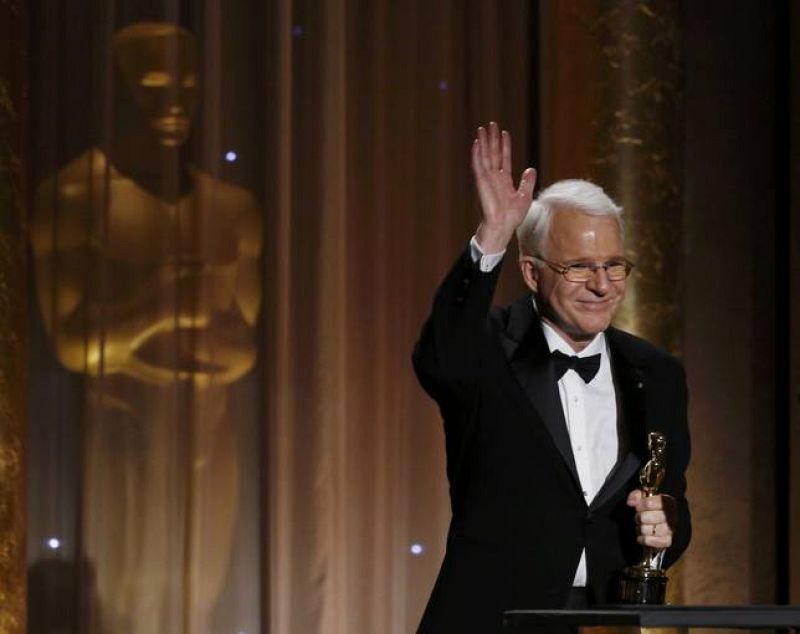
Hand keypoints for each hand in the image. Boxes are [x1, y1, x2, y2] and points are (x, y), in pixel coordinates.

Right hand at [472, 122, 536, 252]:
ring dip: (484, 142)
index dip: (505, 145)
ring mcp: (487, 179)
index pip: (504, 158)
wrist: (503, 225)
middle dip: (493, 139)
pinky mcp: (481, 182)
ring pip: (485, 156)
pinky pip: (478, 165)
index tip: (504, 133)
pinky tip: (477, 143)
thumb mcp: (525, 196)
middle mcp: (494, 177)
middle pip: (493, 153)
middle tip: (491, 124)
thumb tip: (531, 168)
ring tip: (482, 128)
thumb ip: (527, 182)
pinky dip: (476, 154)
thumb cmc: (512, 216)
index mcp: (504, 180)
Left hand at [627, 490, 676, 549]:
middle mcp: (671, 516)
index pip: (655, 502)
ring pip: (649, 530)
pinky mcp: (666, 541)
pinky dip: (644, 539)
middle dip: (640, 517)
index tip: (637, 507)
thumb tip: (631, 502)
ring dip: (641, 529)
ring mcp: (670, 530)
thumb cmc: (648, 509)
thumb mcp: (642, 497)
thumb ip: (636, 495)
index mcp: (668, 502)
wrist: (655, 524)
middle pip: (649, 517)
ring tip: (641, 526)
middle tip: (639, 517)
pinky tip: (642, 536)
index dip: (643, 504)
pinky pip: (652, 541)